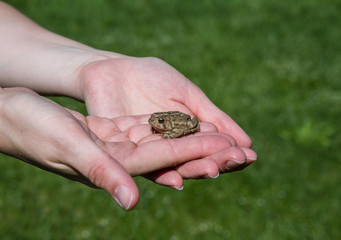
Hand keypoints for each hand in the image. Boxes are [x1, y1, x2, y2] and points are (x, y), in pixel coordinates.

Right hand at [0, 88, 255, 209]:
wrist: (14, 117)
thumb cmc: (32, 129)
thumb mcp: (67, 147)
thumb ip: (101, 172)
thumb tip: (133, 202)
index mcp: (113, 165)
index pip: (164, 158)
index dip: (195, 151)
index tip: (225, 147)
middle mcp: (119, 159)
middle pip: (170, 153)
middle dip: (203, 150)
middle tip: (238, 149)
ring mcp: (117, 146)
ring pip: (162, 140)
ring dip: (191, 136)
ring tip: (222, 134)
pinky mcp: (112, 132)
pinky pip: (146, 128)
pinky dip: (168, 124)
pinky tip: (187, 120)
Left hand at [79, 55, 255, 184]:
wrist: (112, 70)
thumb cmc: (150, 77)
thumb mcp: (188, 93)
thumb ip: (212, 115)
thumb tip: (246, 141)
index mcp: (187, 134)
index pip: (212, 150)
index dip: (230, 152)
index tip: (250, 154)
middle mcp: (171, 148)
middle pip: (197, 161)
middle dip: (218, 161)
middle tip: (238, 160)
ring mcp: (149, 152)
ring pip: (175, 167)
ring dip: (195, 170)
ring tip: (214, 170)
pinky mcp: (126, 154)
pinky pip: (144, 168)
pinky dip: (162, 174)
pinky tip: (177, 180)